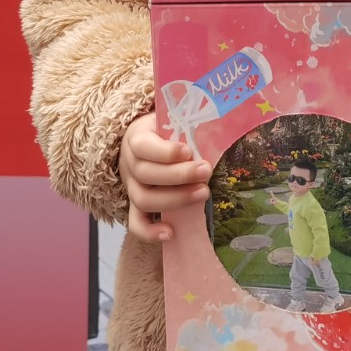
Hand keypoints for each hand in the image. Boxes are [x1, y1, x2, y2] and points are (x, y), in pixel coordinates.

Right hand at [119, 112, 210, 242]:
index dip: (165, 151)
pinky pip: (136, 223)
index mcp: (136, 137)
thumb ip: (187, 120)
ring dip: (174, 199)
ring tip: (203, 193)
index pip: (144, 146)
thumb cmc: (167, 130)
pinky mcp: (134, 205)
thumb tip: (221, 116)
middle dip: (179, 175)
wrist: (146, 142)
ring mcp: (131, 186)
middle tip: (207, 171)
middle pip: (146, 174)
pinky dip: (150, 232)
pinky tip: (171, 233)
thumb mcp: (171, 118)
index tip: (188, 150)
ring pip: (143, 198)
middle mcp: (129, 163)